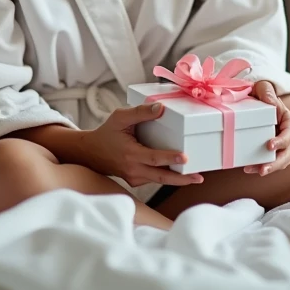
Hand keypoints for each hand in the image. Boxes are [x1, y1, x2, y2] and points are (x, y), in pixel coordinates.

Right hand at [76, 103, 204, 187]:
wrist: (90, 153)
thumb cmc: (107, 133)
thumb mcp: (120, 117)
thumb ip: (140, 112)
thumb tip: (161, 108)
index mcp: (130, 154)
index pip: (154, 158)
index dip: (170, 158)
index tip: (186, 157)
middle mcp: (132, 169)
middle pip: (161, 177)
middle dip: (182, 179)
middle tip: (198, 178)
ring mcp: (134, 178)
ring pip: (159, 180)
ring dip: (177, 179)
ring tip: (194, 177)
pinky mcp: (135, 181)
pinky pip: (153, 179)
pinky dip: (166, 176)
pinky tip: (178, 172)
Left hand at [245, 80, 289, 175]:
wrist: (254, 100)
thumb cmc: (260, 93)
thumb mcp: (262, 88)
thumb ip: (266, 92)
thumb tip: (272, 104)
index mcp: (287, 120)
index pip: (289, 132)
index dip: (282, 141)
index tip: (269, 146)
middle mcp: (286, 134)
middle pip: (288, 152)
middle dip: (277, 162)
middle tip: (263, 168)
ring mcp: (279, 144)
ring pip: (281, 161)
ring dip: (270, 168)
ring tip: (254, 171)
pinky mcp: (269, 151)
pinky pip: (269, 162)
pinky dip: (260, 167)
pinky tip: (248, 168)